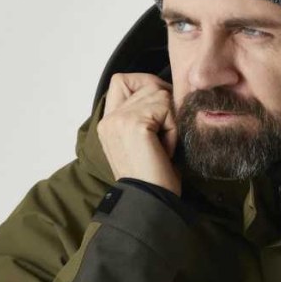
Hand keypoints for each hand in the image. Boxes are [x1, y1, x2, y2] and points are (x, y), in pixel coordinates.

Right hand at [96, 73, 181, 196]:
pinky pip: (167, 108)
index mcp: (108, 123)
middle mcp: (109, 118)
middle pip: (147, 83)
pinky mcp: (134, 123)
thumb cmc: (154, 176)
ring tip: (163, 145)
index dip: (145, 85)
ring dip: (170, 119)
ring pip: (160, 93)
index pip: (121, 80)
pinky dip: (173, 128)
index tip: (159, 110)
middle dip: (165, 105)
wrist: (150, 201)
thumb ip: (143, 114)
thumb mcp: (143, 140)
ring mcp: (119, 119)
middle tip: (164, 133)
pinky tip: (165, 149)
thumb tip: (164, 89)